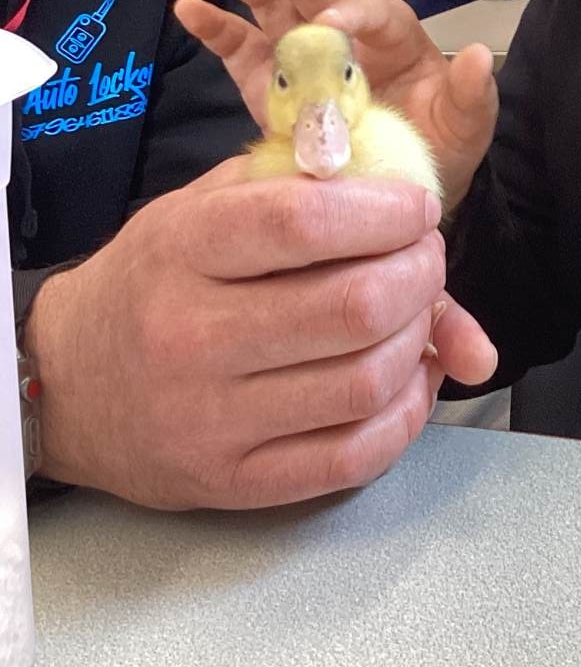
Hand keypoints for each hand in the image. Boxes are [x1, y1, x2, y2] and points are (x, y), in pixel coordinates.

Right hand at [25, 159, 497, 509]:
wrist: (68, 383)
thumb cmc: (155, 279)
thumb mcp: (202, 204)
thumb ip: (295, 183)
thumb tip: (397, 188)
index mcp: (185, 250)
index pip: (306, 221)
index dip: (386, 211)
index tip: (416, 208)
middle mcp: (193, 338)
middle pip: (356, 305)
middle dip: (420, 272)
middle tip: (426, 257)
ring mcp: (211, 420)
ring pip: (366, 381)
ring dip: (420, 340)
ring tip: (417, 312)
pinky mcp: (232, 483)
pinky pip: (352, 457)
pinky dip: (406, 414)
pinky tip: (412, 377)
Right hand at [175, 0, 498, 210]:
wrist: (398, 189)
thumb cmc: (436, 147)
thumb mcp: (464, 128)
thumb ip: (471, 96)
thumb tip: (481, 57)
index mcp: (394, 39)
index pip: (374, 11)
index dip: (353, 11)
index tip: (329, 24)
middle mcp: (346, 35)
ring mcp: (304, 55)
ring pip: (274, 5)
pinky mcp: (271, 84)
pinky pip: (241, 50)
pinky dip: (216, 28)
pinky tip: (188, 6)